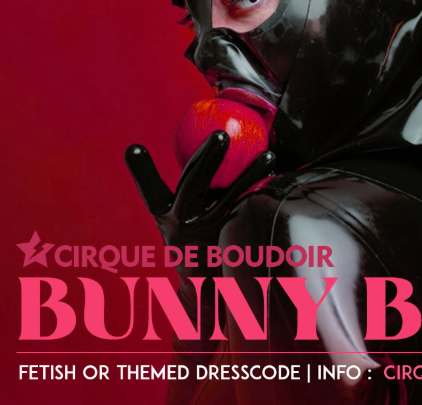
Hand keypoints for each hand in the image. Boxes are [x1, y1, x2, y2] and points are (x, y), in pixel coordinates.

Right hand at [124, 131, 275, 253]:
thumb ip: (196, 193)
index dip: (141, 170)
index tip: (133, 147)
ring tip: (269, 156)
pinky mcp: (231, 246)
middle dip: (206, 157)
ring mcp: (206, 238)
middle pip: (192, 185)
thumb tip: (216, 148)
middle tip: (221, 134)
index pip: (150, 190)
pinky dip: (262, 196)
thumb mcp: (185, 220)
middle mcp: (180, 227)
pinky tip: (281, 180)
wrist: (208, 294)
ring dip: (250, 175)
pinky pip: (248, 215)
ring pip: (229, 200)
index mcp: (165, 217)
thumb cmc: (197, 243)